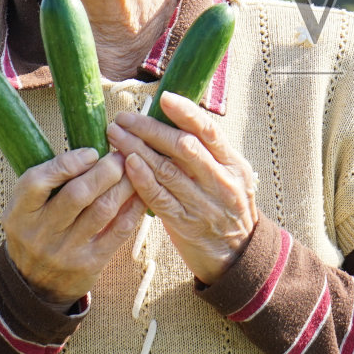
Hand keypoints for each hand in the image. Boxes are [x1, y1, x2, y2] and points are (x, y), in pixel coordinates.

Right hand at [2, 148, 147, 310]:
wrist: (36, 286)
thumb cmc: (36, 232)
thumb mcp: (26, 210)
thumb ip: (48, 183)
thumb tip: (92, 151)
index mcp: (19, 214)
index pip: (36, 182)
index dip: (67, 163)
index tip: (91, 152)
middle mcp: (40, 233)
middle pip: (77, 195)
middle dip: (105, 170)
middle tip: (121, 156)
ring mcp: (65, 250)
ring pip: (102, 210)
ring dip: (124, 185)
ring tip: (134, 169)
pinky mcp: (90, 263)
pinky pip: (118, 230)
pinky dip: (133, 208)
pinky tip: (142, 193)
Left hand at [107, 93, 257, 284]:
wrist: (237, 254)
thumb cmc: (226, 208)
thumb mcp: (230, 177)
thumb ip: (206, 155)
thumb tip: (170, 123)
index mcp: (234, 164)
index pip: (209, 131)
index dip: (186, 113)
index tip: (163, 98)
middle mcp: (222, 182)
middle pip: (183, 147)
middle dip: (150, 129)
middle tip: (124, 118)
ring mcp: (205, 204)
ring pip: (167, 170)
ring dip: (137, 149)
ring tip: (116, 136)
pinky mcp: (186, 224)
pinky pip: (160, 198)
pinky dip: (142, 179)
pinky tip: (127, 164)